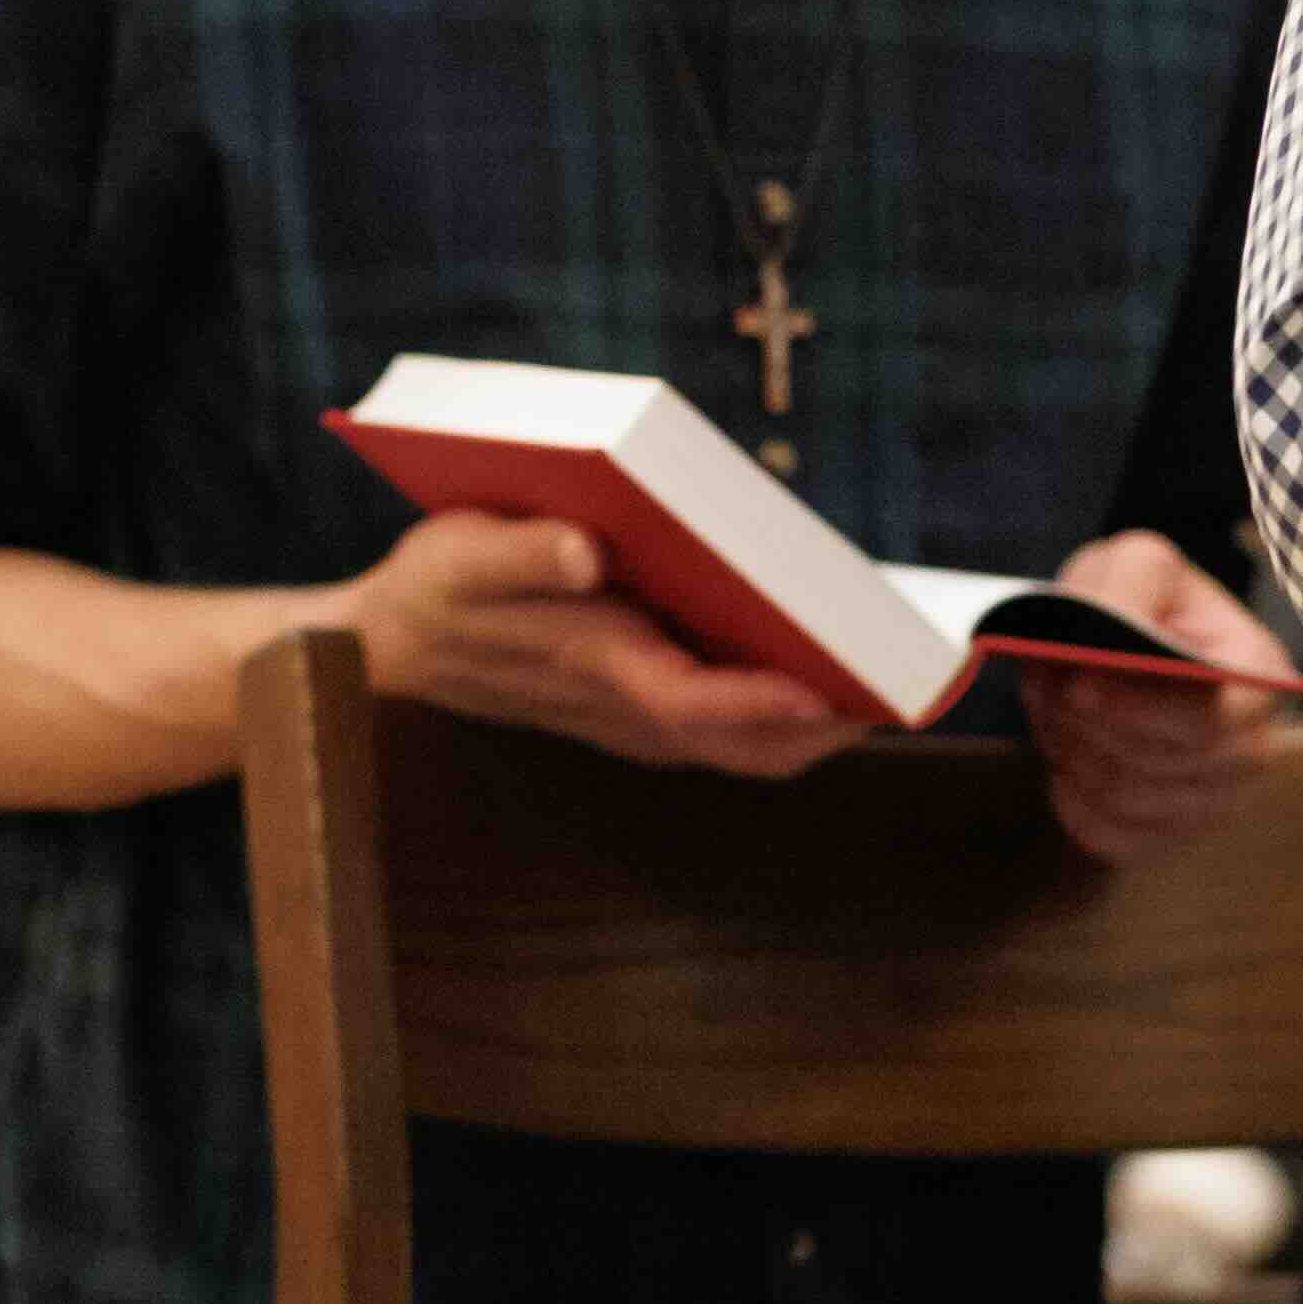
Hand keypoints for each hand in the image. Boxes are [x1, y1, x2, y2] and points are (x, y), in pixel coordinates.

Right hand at [336, 510, 866, 781]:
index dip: (773, 704)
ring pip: (747, 751)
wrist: (390, 648)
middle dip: (832, 729)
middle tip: (912, 689)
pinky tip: (825, 671)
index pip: (698, 704)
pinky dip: (785, 717)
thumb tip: (585, 554)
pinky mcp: (640, 713)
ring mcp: (635, 724)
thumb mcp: (457, 553)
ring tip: (892, 680)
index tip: (844, 692)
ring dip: (820, 729)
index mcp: (593, 668)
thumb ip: (519, 553)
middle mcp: (626, 711)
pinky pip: (730, 734)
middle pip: (749, 747)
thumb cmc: (433, 588)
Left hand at [1013, 526, 1289, 867]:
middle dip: (1086, 724)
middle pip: (1156, 764)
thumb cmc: (1138, 601)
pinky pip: (1107, 835)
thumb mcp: (1137, 563)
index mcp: (1261, 679)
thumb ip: (1128, 586)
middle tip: (1048, 684)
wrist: (1126, 642)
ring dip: (1071, 752)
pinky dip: (1070, 796)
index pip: (1210, 721)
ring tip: (1056, 711)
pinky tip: (1066, 756)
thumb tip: (1102, 647)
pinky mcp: (1170, 834)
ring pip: (1124, 799)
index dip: (1139, 709)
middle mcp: (1252, 749)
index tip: (1079, 686)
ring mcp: (1215, 801)